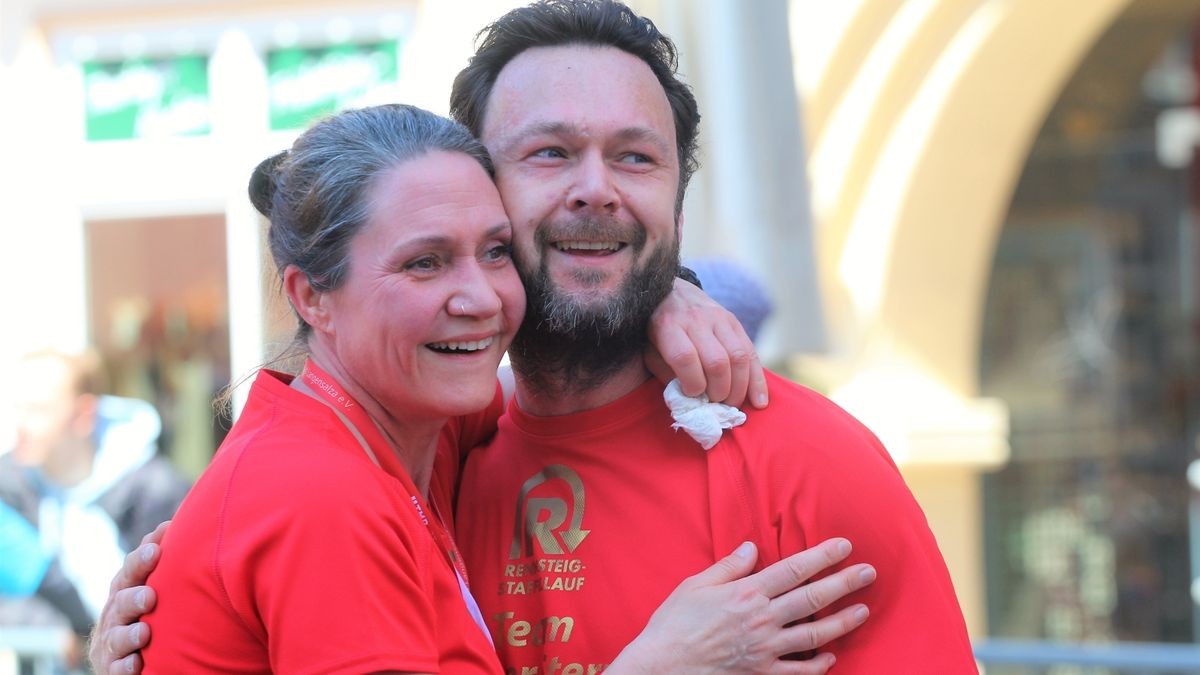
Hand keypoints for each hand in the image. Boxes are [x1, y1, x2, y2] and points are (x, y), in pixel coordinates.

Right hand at [88, 521, 168, 674]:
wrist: (119, 652)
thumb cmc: (141, 608)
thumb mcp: (145, 582)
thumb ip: (155, 558)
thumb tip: (171, 523)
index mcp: (125, 589)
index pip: (130, 572)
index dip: (140, 561)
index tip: (156, 549)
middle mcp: (114, 614)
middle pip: (120, 603)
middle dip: (133, 599)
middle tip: (150, 596)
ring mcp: (111, 642)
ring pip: (116, 637)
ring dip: (130, 635)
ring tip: (144, 632)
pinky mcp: (112, 667)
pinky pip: (117, 669)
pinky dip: (125, 667)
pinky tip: (136, 663)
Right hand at [611, 539, 873, 673]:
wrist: (662, 667)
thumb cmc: (673, 624)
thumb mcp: (695, 585)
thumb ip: (728, 567)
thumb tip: (751, 547)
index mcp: (746, 593)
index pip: (794, 569)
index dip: (822, 556)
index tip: (844, 545)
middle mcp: (762, 620)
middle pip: (813, 598)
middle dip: (845, 583)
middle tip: (869, 573)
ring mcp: (765, 650)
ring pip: (815, 635)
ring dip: (843, 622)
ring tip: (863, 611)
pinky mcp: (761, 674)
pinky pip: (798, 671)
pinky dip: (818, 665)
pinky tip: (832, 656)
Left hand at [647, 278, 767, 408]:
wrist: (669, 293)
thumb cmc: (656, 331)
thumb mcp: (650, 351)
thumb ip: (666, 375)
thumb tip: (690, 403)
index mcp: (669, 326)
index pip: (685, 357)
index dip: (692, 383)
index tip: (692, 395)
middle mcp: (696, 320)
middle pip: (717, 361)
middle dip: (719, 391)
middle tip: (714, 404)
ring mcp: (719, 318)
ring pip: (738, 358)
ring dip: (738, 389)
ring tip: (731, 405)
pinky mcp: (734, 322)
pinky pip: (752, 353)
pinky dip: (757, 381)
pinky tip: (759, 402)